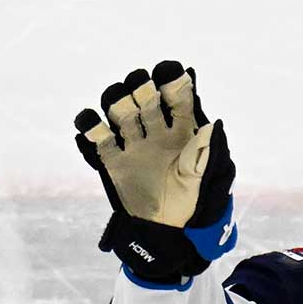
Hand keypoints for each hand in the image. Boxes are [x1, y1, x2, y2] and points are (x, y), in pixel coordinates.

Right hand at [73, 61, 237, 283]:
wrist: (169, 231)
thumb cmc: (194, 200)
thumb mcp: (205, 177)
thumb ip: (207, 150)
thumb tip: (213, 123)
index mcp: (184, 132)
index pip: (178, 100)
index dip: (174, 84)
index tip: (170, 72)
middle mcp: (157, 133)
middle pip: (145, 100)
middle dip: (142, 89)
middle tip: (143, 88)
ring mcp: (134, 145)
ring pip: (120, 113)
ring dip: (117, 102)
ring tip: (118, 106)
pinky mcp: (113, 162)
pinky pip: (99, 140)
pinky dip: (91, 127)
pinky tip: (89, 122)